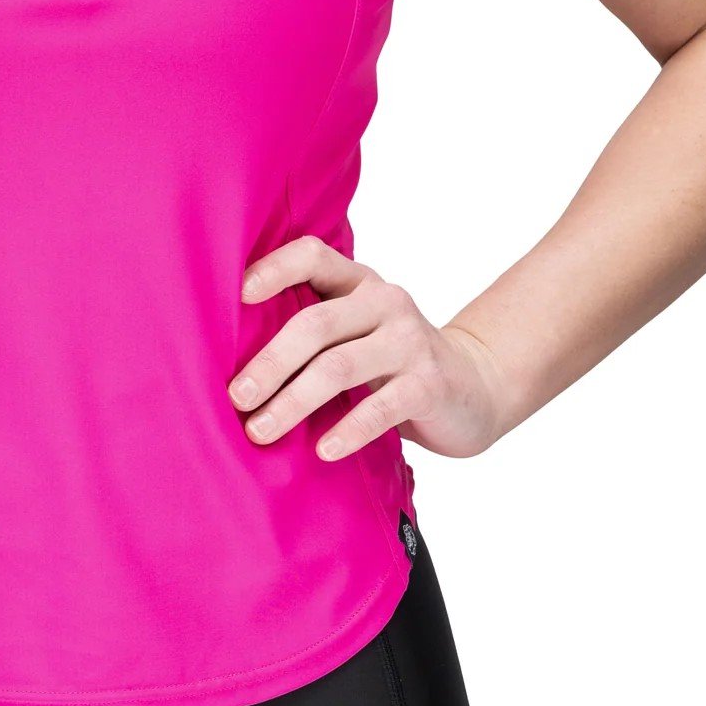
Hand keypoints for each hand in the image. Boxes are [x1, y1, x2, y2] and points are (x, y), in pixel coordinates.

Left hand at [229, 237, 515, 461]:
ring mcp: (409, 342)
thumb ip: (314, 330)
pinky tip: (322, 450)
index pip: (313, 255)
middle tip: (236, 397)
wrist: (476, 386)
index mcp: (359, 282)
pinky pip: (380, 408)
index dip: (274, 268)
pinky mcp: (429, 385)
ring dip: (293, 402)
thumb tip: (229, 360)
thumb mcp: (358, 331)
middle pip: (315, 324)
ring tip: (260, 431)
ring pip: (338, 367)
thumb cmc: (394, 361)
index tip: (236, 295)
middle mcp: (385, 302)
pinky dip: (347, 430)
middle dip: (269, 363)